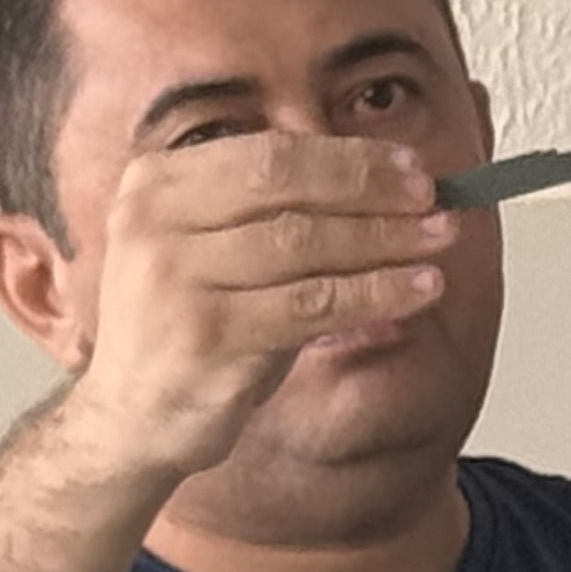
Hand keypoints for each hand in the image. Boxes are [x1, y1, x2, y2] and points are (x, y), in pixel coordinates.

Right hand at [59, 133, 457, 483]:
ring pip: (305, 243)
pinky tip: (417, 290)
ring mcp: (175, 279)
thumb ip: (275, 212)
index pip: (269, 152)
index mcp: (156, 183)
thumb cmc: (190, 328)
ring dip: (385, 239)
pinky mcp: (206, 337)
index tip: (408, 165)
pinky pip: (312, 305)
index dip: (349, 156)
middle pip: (286, 184)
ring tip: (439, 238)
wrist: (131, 419)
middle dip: (371, 187)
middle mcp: (156, 221)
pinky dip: (375, 293)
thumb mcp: (215, 252)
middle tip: (432, 197)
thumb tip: (386, 182)